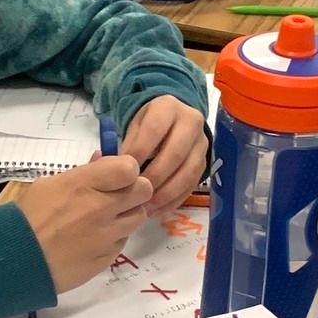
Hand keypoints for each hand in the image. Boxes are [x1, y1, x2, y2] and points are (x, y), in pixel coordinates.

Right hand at [15, 155, 152, 293]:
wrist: (17, 259)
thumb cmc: (28, 217)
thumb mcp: (49, 184)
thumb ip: (82, 173)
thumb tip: (101, 160)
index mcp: (84, 184)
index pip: (130, 168)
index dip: (127, 170)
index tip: (116, 176)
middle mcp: (101, 208)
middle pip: (144, 190)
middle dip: (134, 189)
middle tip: (119, 195)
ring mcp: (107, 235)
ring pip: (139, 216)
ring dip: (127, 214)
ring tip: (107, 218)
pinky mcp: (107, 257)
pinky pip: (122, 241)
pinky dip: (114, 237)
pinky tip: (94, 239)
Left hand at [122, 95, 207, 213]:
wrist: (173, 121)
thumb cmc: (148, 126)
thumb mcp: (135, 126)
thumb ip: (126, 145)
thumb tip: (113, 168)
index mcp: (168, 107)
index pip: (155, 129)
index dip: (140, 152)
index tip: (126, 171)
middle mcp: (191, 122)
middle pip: (175, 153)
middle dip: (154, 176)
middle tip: (137, 193)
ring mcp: (202, 144)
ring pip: (187, 172)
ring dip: (166, 193)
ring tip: (147, 206)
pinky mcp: (205, 163)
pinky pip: (192, 185)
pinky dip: (174, 201)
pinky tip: (157, 210)